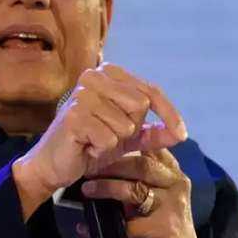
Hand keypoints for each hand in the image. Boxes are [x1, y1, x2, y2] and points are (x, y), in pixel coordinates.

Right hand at [12, 62, 187, 217]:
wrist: (55, 164)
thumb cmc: (91, 144)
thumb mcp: (129, 137)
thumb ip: (155, 133)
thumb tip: (182, 134)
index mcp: (108, 73)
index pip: (150, 90)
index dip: (169, 113)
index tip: (182, 134)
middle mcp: (94, 76)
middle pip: (140, 105)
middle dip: (131, 129)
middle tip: (108, 134)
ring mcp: (83, 94)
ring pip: (126, 125)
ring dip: (115, 141)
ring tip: (94, 140)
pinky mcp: (74, 115)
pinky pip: (109, 139)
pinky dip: (101, 150)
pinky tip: (86, 146)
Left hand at [80, 148, 199, 237]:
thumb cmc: (163, 223)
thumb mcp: (155, 195)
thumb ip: (138, 178)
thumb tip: (101, 164)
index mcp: (173, 172)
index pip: (152, 147)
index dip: (128, 142)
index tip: (103, 144)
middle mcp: (177, 183)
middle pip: (142, 165)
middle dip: (111, 166)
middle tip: (88, 169)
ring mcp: (172, 205)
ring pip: (135, 190)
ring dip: (107, 188)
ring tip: (88, 190)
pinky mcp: (164, 227)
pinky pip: (130, 222)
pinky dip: (107, 222)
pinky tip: (89, 226)